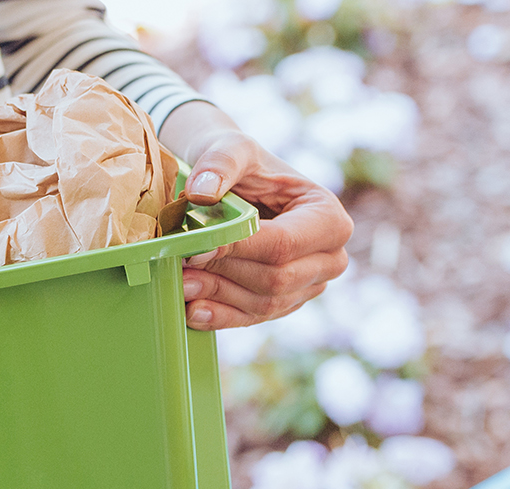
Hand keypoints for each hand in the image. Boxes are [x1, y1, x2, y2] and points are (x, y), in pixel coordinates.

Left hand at [176, 129, 352, 329]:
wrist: (236, 184)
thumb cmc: (242, 163)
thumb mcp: (233, 148)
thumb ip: (220, 163)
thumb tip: (201, 192)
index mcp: (329, 218)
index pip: (284, 244)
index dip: (239, 249)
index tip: (195, 247)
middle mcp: (330, 258)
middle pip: (276, 279)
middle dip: (225, 274)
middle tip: (180, 265)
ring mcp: (310, 285)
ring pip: (264, 303)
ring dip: (218, 296)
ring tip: (179, 284)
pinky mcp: (285, 303)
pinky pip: (254, 318)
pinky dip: (222, 316)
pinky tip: (193, 311)